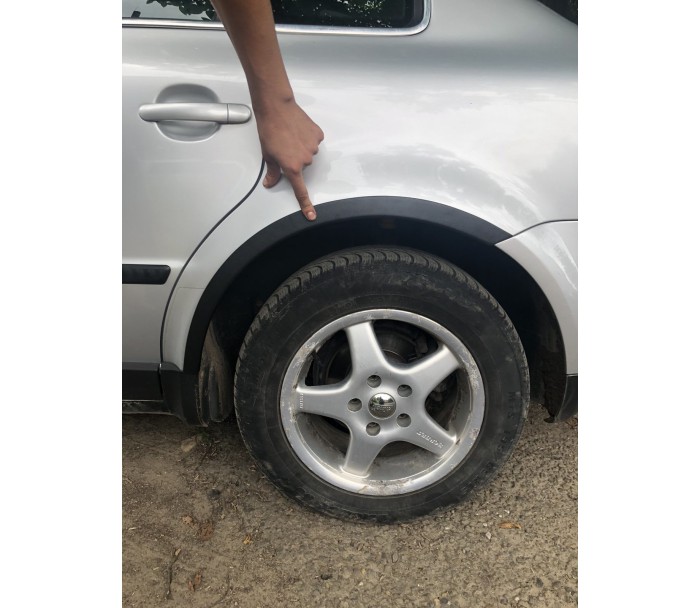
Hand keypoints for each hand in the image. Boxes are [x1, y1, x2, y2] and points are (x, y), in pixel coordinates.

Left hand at [255, 98, 323, 220]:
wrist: (276, 108)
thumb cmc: (270, 130)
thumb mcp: (268, 155)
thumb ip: (272, 172)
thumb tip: (270, 183)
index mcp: (292, 167)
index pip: (300, 191)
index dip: (306, 205)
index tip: (311, 215)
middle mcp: (305, 160)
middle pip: (303, 166)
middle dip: (295, 159)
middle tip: (284, 146)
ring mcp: (313, 146)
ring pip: (309, 152)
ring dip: (301, 147)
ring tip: (290, 135)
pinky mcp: (318, 135)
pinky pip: (314, 140)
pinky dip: (308, 137)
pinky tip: (298, 130)